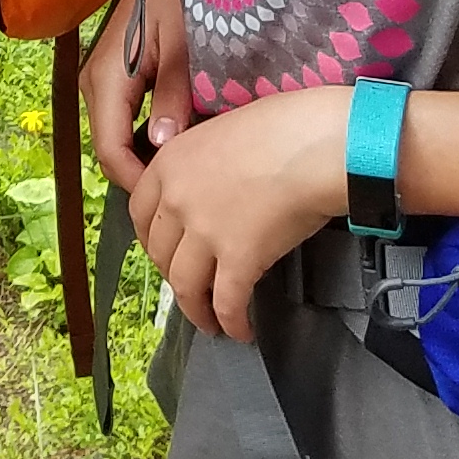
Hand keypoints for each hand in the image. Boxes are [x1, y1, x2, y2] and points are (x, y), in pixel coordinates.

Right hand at [84, 0, 192, 197]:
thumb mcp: (187, 43)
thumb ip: (175, 96)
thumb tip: (161, 148)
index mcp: (108, 78)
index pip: (110, 152)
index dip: (140, 184)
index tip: (178, 205)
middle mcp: (97, 82)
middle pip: (112, 149)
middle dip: (147, 176)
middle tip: (193, 193)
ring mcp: (105, 77)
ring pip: (119, 135)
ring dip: (149, 157)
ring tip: (191, 172)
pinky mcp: (119, 72)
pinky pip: (127, 117)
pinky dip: (149, 135)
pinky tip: (183, 140)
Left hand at [130, 85, 348, 340]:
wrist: (318, 143)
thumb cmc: (284, 128)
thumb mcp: (221, 134)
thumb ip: (201, 166)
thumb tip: (209, 191)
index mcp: (169, 163)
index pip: (140, 213)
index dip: (153, 241)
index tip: (165, 254)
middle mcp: (176, 199)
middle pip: (159, 253)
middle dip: (173, 277)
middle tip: (190, 289)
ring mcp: (204, 230)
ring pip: (185, 285)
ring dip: (196, 311)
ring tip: (210, 323)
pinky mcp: (238, 258)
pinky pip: (225, 301)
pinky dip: (230, 322)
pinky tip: (241, 330)